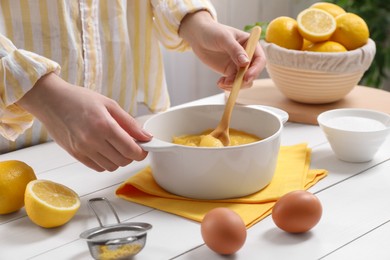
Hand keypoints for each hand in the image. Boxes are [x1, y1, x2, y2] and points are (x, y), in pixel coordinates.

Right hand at [17, 73, 151, 171]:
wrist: (50, 101)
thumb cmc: (79, 99)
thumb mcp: (109, 104)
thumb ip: (130, 123)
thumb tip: (146, 136)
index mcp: (104, 125)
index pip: (131, 150)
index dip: (142, 152)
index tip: (144, 148)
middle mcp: (93, 140)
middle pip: (123, 161)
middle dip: (131, 155)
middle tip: (131, 144)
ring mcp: (83, 150)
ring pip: (111, 167)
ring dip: (119, 159)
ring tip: (116, 146)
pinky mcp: (75, 155)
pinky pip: (98, 168)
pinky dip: (106, 162)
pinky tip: (105, 150)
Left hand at [179, 11, 265, 89]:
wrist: (198, 36)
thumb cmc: (212, 31)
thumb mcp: (224, 38)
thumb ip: (235, 50)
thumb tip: (246, 63)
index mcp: (250, 44)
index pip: (259, 60)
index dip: (255, 70)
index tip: (246, 77)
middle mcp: (247, 56)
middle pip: (252, 73)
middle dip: (243, 80)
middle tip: (230, 83)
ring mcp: (238, 65)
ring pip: (243, 81)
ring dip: (234, 85)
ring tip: (222, 82)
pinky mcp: (229, 71)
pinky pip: (233, 83)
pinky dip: (228, 85)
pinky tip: (219, 83)